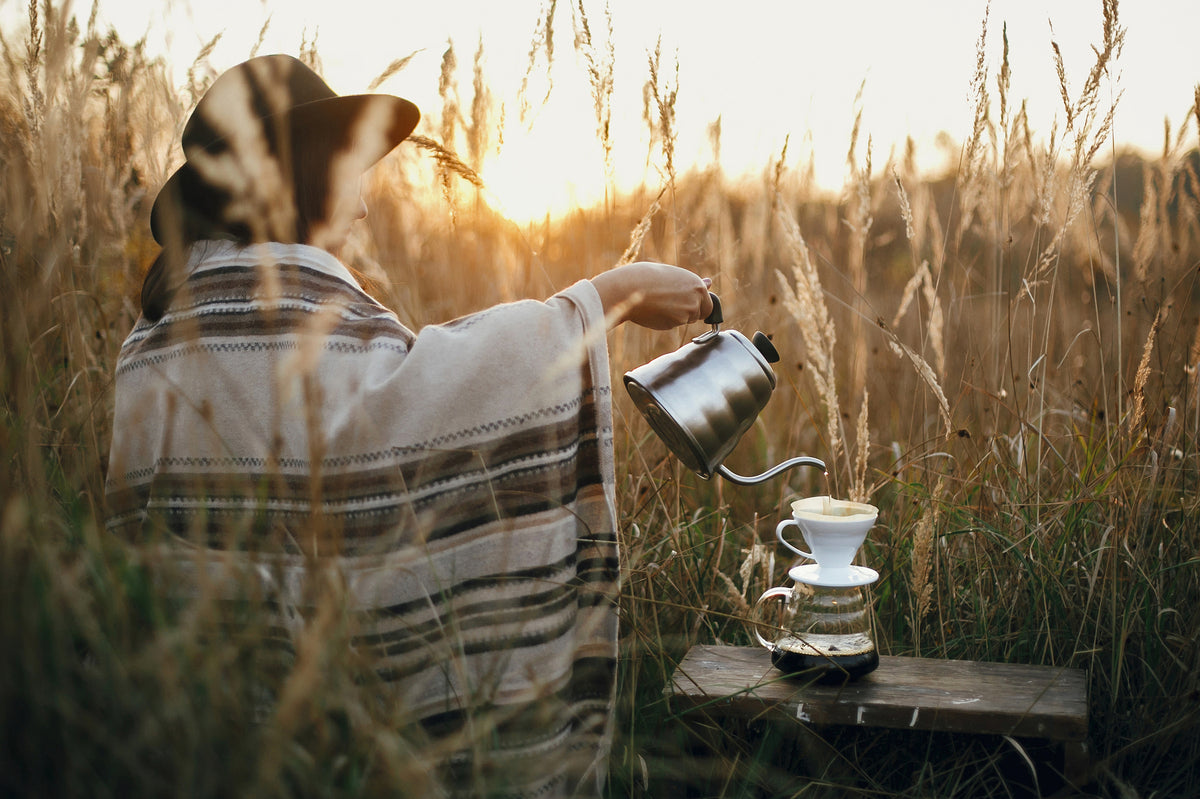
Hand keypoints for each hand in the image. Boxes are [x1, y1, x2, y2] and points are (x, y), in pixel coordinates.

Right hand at [591, 262, 713, 329]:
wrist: (629, 288)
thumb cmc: (646, 277)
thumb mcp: (672, 274)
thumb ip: (691, 283)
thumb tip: (709, 283)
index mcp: (696, 285)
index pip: (709, 304)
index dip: (698, 305)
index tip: (688, 303)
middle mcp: (695, 300)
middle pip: (699, 315)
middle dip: (689, 312)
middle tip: (670, 302)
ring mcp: (685, 314)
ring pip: (684, 320)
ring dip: (675, 315)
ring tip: (657, 301)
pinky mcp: (672, 325)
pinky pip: (671, 325)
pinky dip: (664, 320)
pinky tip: (652, 309)